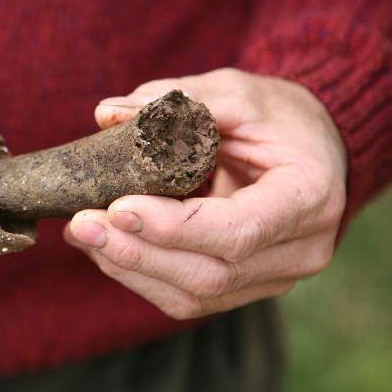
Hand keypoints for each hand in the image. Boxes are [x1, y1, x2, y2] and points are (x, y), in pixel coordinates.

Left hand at [64, 68, 347, 318]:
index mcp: (308, 198)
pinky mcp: (244, 287)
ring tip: (81, 234)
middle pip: (211, 275)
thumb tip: (106, 113)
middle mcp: (300, 251)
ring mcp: (273, 278)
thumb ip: (176, 104)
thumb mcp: (236, 94)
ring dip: (128, 268)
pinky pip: (187, 297)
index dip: (174, 227)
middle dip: (136, 253)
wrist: (310, 151)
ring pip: (193, 296)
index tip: (118, 207)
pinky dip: (139, 275)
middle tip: (80, 223)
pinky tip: (103, 248)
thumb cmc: (276, 118)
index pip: (239, 230)